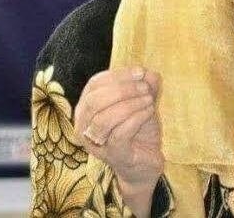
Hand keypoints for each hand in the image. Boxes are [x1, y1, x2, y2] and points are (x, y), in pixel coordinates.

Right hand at [74, 67, 163, 212]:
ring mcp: (96, 144)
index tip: (141, 72)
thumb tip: (149, 74)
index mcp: (87, 108)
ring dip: (130, 104)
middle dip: (122, 90)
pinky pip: (119, 134)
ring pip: (104, 119)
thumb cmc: (138, 128)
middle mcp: (84, 126)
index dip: (118, 75)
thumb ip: (146, 85)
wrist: (146, 160)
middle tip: (145, 87)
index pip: (94, 85)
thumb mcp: (142, 101)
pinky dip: (136, 118)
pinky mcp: (112, 156)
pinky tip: (149, 111)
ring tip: (149, 99)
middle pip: (94, 101)